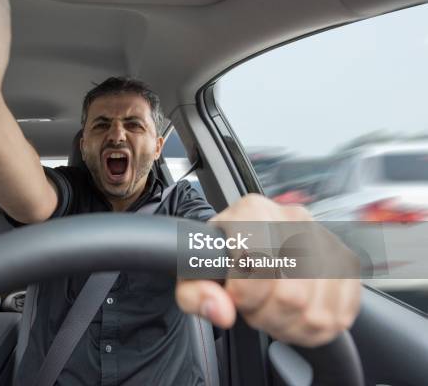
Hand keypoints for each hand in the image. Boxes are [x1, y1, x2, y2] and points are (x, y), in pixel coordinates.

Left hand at [175, 194, 360, 346]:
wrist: (246, 245)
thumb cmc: (221, 258)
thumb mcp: (192, 274)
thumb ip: (196, 293)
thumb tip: (221, 310)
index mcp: (253, 211)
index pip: (258, 263)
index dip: (242, 294)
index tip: (234, 294)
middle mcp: (294, 219)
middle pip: (292, 294)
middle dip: (265, 314)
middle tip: (252, 306)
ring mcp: (325, 240)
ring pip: (317, 310)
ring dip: (288, 324)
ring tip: (270, 310)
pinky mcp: (346, 263)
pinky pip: (340, 315)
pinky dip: (313, 328)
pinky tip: (292, 315)